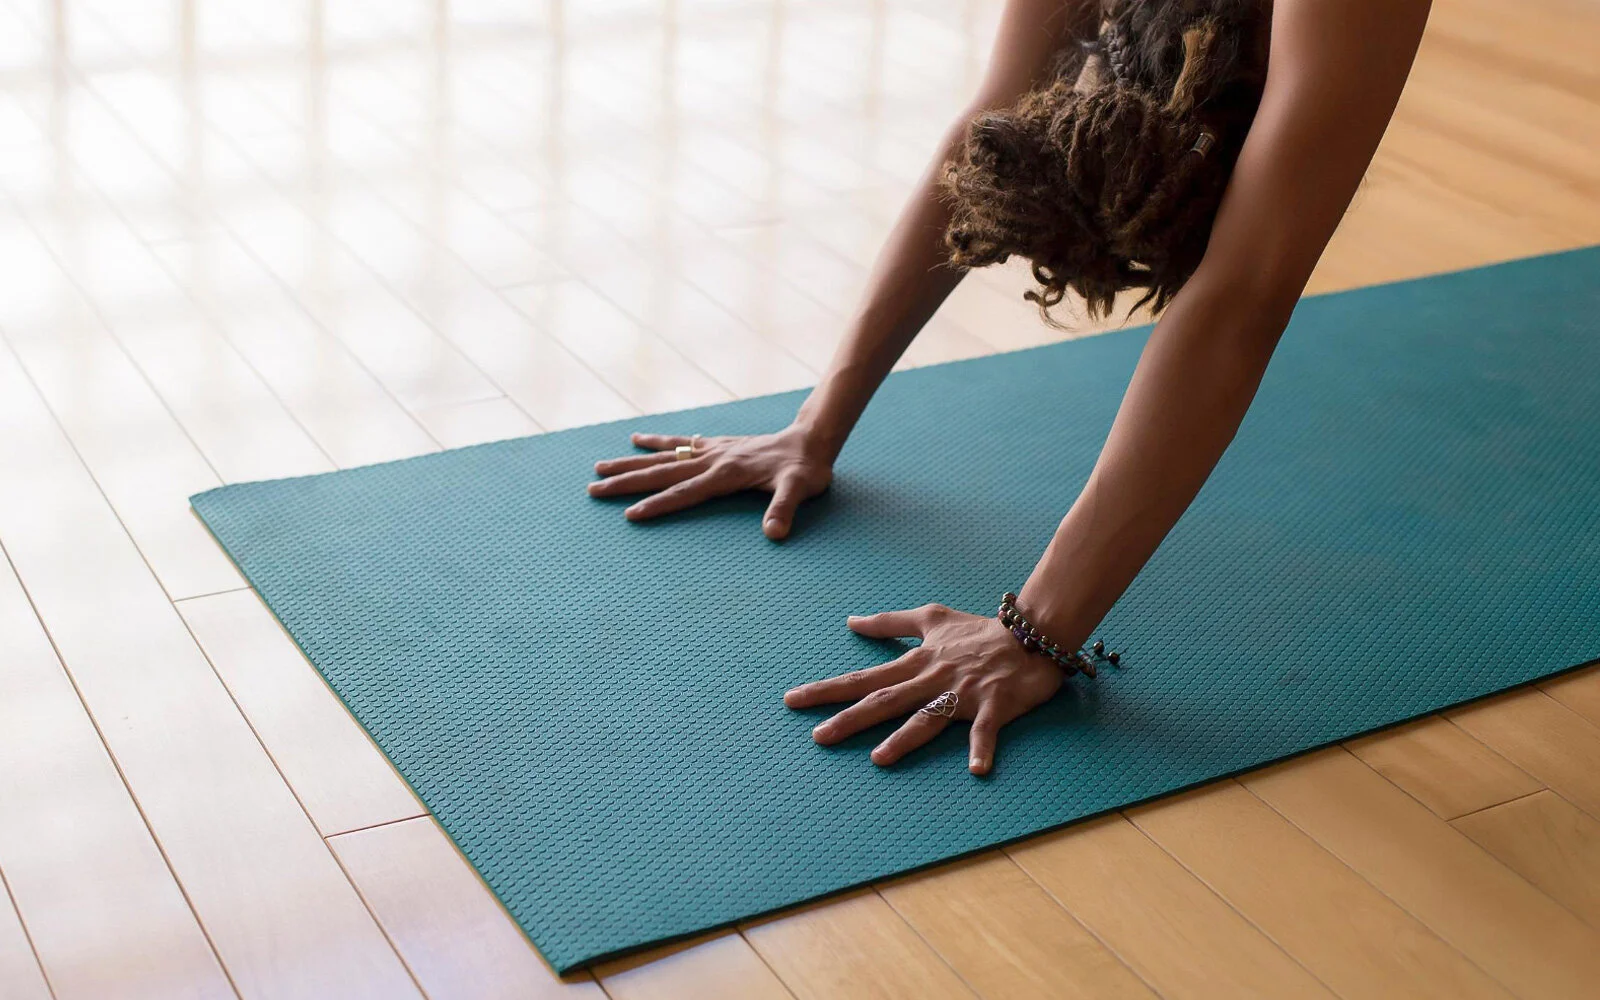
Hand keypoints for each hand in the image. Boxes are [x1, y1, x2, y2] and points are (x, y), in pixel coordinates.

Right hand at [588, 425, 833, 539]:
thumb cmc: (805, 469)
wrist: (811, 440)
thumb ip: (784, 510)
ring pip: (663, 457)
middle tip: (593, 490)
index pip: (685, 492)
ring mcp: (712, 450)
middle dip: (626, 482)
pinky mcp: (716, 445)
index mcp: (727, 474)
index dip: (657, 504)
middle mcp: (713, 460)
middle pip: (662, 472)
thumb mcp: (800, 489)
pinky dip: (658, 441)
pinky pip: (680, 442)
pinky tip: (637, 438)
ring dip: (631, 462)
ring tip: (600, 467)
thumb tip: (774, 534)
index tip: (630, 514)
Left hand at [784, 603, 1064, 774]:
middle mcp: (932, 679)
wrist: (1030, 632)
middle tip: (818, 737)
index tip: (794, 700)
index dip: (828, 689)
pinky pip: (987, 730)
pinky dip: (983, 748)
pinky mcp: (994, 705)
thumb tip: (851, 622)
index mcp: (916, 663)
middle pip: (885, 701)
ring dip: (905, 738)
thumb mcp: (931, 618)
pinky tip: (977, 770)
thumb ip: (889, 623)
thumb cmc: (980, 630)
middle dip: (850, 718)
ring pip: (928, 717)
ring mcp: (962, 693)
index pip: (864, 678)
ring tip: (879, 758)